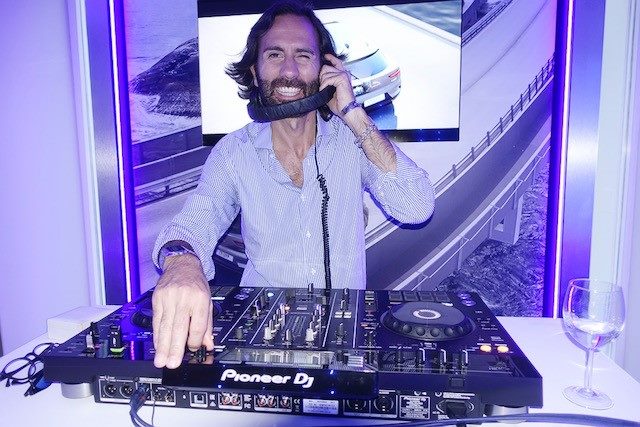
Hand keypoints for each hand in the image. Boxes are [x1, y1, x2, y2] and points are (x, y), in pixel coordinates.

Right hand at [151, 254, 213, 368]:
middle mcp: (184, 298)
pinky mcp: (157, 299)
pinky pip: (156, 321)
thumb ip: (207, 325)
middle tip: (172, 363)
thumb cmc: (196, 283)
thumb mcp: (208, 301)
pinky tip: (157, 346)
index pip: (197, 325)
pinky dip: (157, 335)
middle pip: (179, 327)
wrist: (182, 264)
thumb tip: (208, 345)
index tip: (192, 350)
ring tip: (161, 360)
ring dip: (162, 346)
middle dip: (175, 348)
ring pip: (165, 326)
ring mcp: (169, 298)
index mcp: (200, 299)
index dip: (195, 341)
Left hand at [320, 53, 356, 117]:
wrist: (347, 110)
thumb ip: (326, 83)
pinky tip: (327, 91)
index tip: (325, 56)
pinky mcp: (342, 78)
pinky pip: (327, 79)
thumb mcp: (330, 91)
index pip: (336, 62)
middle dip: (321, 77)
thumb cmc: (340, 104)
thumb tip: (319, 80)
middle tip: (324, 87)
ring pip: (325, 73)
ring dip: (323, 84)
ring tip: (327, 91)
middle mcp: (344, 73)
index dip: (329, 58)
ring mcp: (343, 75)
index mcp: (342, 75)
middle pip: (326, 67)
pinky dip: (324, 86)